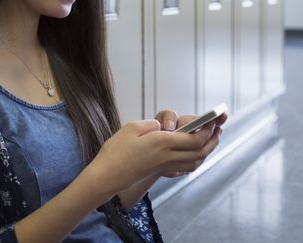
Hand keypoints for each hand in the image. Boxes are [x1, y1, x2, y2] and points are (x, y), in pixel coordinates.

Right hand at [88, 118, 222, 196]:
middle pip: (200, 151)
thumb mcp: (131, 127)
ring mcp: (165, 166)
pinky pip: (186, 168)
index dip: (206, 130)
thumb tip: (162, 126)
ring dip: (207, 150)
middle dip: (212, 139)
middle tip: (218, 129)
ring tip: (211, 140)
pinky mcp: (160, 172)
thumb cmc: (115, 150)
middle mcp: (167, 156)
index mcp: (161, 143)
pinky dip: (196, 161)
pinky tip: (195, 155)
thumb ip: (151, 124)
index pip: (194, 138)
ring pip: (195, 161)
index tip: (212, 121)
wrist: (107, 175)